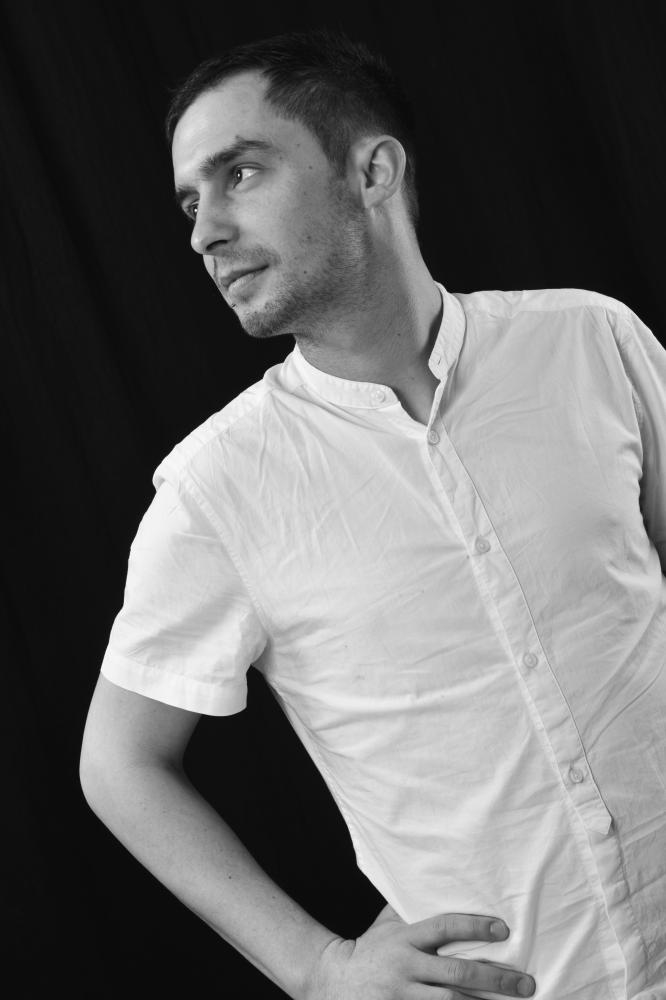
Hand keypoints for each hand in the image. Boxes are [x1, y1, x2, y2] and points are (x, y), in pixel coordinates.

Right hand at [304, 903, 535, 998]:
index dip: (474, 928)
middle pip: (456, 975)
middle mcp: (406, 967)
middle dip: (495, 980)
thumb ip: (412, 909)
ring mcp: (404, 996)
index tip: (504, 929)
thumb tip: (440, 880)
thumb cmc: (370, 947)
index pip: (444, 928)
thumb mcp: (387, 923)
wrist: (334, 980)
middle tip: (526, 984)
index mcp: (406, 938)